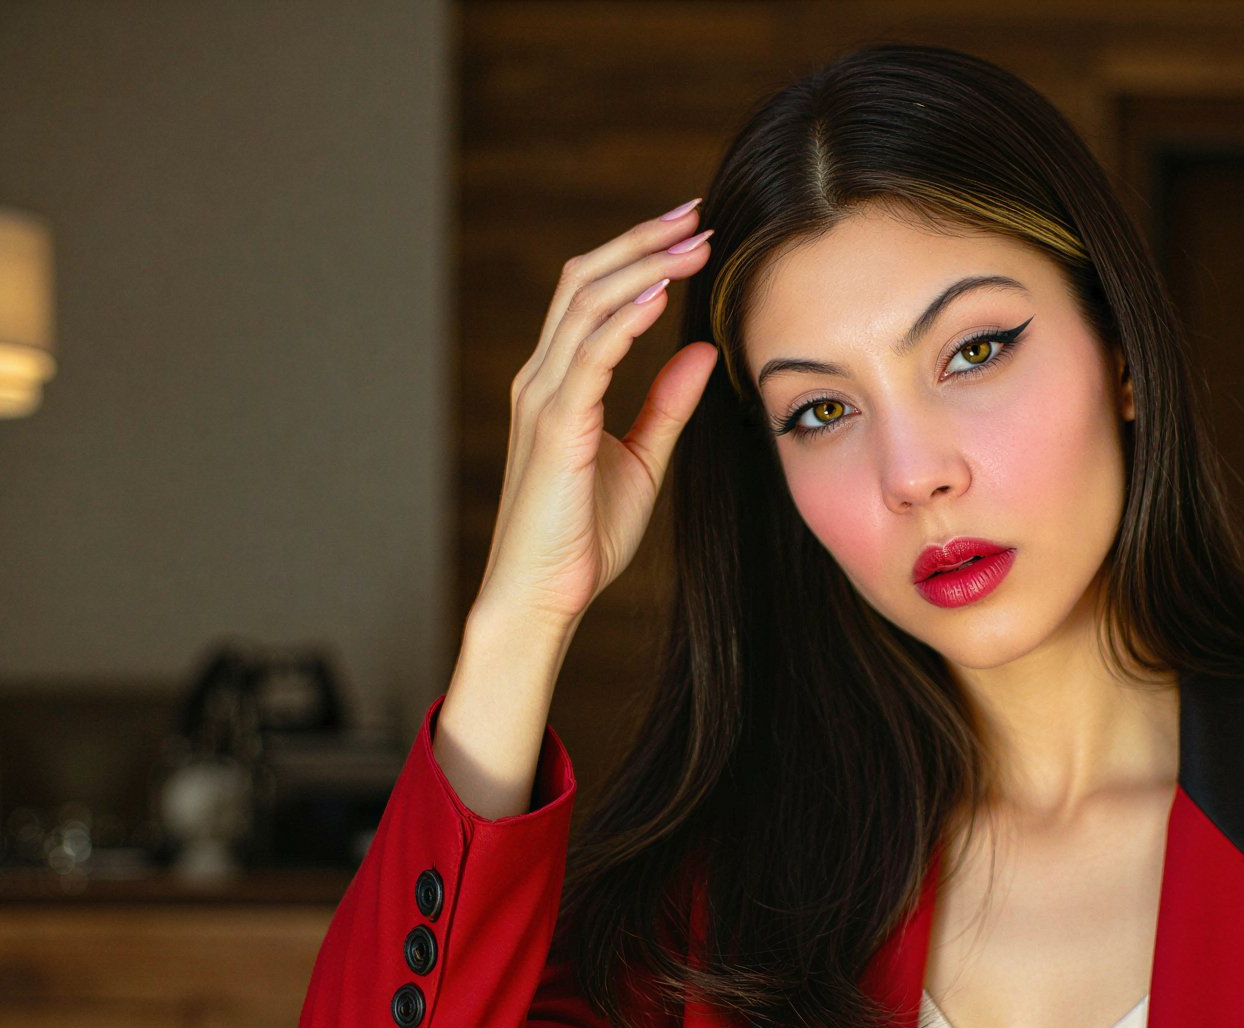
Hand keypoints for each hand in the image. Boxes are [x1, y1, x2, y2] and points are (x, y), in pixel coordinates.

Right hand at [478, 203, 720, 626]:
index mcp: (560, 384)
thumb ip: (666, 405)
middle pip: (585, 280)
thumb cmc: (583, 539)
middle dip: (642, 242)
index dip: (640, 257)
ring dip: (641, 266)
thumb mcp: (642, 460)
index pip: (593, 295)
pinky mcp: (556, 425)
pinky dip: (623, 318)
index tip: (690, 233)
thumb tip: (701, 352)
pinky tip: (659, 295)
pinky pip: (588, 355)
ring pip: (585, 304)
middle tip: (694, 215)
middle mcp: (542, 378)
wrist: (543, 596)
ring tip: (690, 242)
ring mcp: (543, 398)